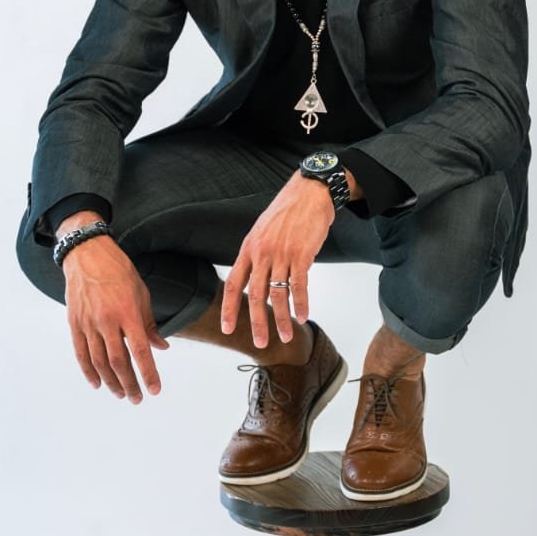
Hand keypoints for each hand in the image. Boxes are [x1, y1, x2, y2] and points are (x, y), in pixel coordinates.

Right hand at [62, 236, 168, 402]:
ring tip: (121, 394)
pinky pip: (81, 353)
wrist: (87, 254)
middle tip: (137, 398)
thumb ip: (150, 324)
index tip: (155, 389)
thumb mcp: (141, 294)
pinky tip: (97, 383)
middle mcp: (107, 321)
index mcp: (127, 312)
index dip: (148, 373)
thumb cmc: (118, 272)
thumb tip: (161, 347)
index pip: (140, 350)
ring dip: (111, 382)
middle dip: (129, 384)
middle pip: (118, 362)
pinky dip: (88, 371)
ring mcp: (88, 323)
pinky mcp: (75, 323)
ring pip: (99, 362)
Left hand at [220, 174, 332, 346]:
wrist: (309, 192)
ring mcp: (282, 254)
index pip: (234, 283)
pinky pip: (299, 286)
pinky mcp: (301, 255)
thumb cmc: (287, 212)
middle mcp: (262, 253)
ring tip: (285, 336)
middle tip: (259, 343)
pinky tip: (303, 317)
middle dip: (257, 323)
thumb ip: (258, 256)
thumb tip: (260, 280)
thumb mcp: (263, 231)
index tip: (227, 328)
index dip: (229, 308)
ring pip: (278, 295)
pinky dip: (301, 304)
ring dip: (281, 319)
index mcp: (249, 248)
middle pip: (255, 295)